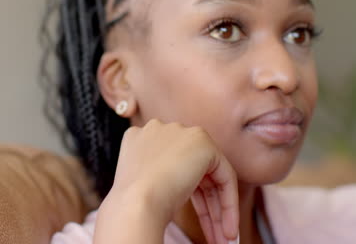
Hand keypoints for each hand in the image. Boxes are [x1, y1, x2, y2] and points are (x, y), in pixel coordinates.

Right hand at [107, 119, 238, 243]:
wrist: (135, 203)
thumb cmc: (133, 203)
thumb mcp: (141, 183)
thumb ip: (156, 174)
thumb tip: (176, 190)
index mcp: (141, 137)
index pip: (172, 166)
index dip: (186, 195)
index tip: (194, 222)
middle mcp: (162, 129)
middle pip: (193, 172)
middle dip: (205, 207)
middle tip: (213, 234)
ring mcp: (182, 133)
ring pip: (209, 177)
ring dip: (218, 212)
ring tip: (223, 240)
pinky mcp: (202, 143)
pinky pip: (223, 175)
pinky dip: (228, 204)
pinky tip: (227, 230)